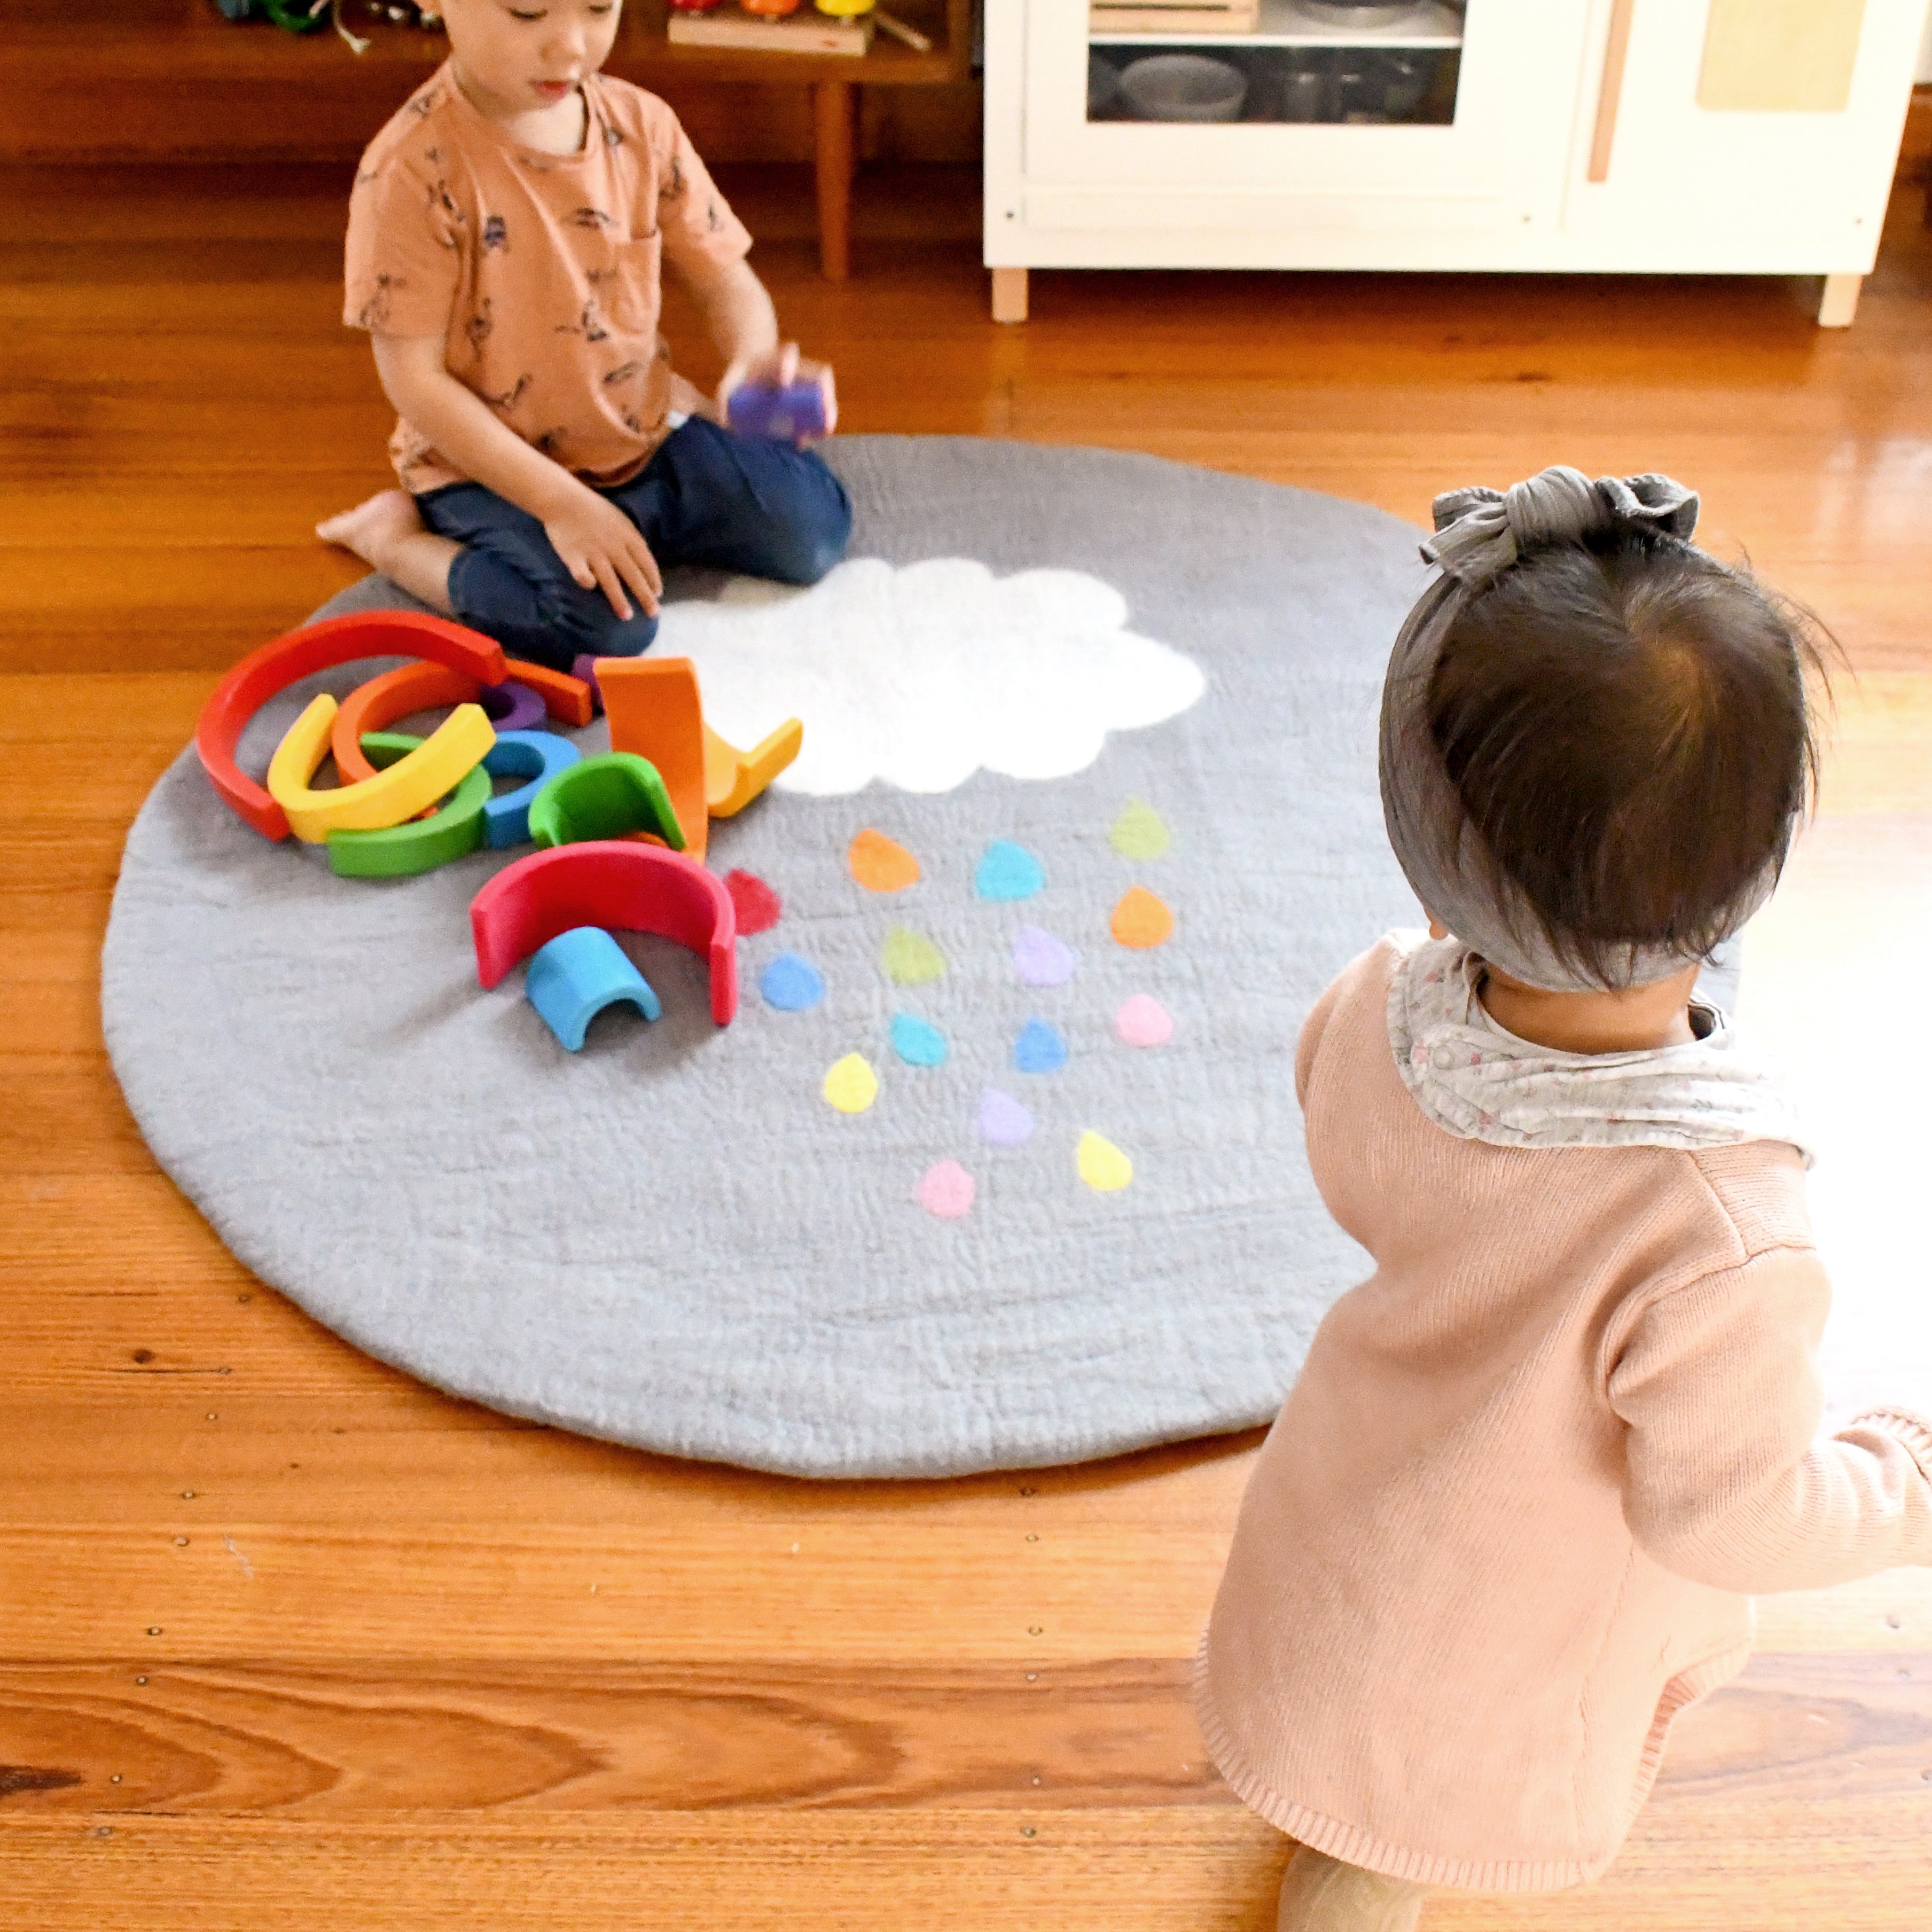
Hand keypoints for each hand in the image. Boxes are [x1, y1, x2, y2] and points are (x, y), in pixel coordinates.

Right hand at [541, 483, 661, 620]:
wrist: (563, 497)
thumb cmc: (593, 509)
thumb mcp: (619, 519)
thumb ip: (630, 540)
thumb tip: (642, 561)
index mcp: (627, 536)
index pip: (646, 562)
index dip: (653, 579)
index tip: (658, 594)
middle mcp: (614, 547)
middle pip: (633, 575)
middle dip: (645, 596)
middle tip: (653, 614)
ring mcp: (593, 552)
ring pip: (610, 580)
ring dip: (619, 599)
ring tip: (627, 616)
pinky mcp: (573, 556)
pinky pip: (582, 573)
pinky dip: (587, 580)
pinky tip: (590, 586)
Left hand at [716, 341, 838, 442]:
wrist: (755, 363)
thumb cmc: (744, 373)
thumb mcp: (731, 380)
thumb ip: (724, 397)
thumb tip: (724, 422)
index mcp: (777, 358)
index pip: (788, 354)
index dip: (787, 365)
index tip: (784, 380)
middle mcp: (797, 367)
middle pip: (817, 373)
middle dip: (821, 390)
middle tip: (820, 407)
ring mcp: (806, 379)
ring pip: (825, 390)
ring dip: (828, 407)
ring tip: (826, 428)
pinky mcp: (810, 393)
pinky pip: (823, 403)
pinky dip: (824, 417)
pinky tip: (822, 433)